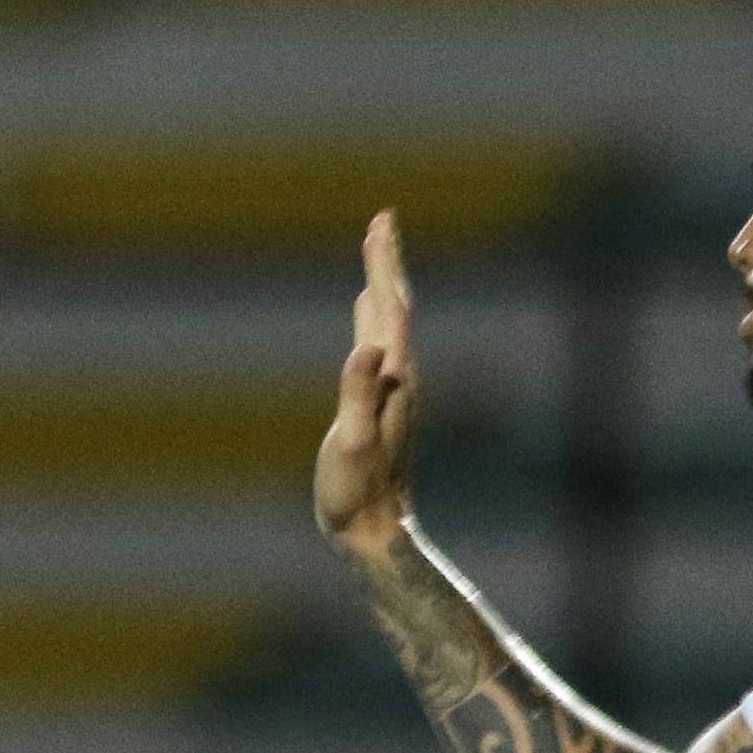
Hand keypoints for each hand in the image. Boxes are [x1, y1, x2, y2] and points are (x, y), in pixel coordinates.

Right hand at [316, 211, 416, 558]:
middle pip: (394, 308)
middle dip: (386, 263)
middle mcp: (398, 378)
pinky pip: (379, 346)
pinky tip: (368, 318)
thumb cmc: (357, 493)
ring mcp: (391, 391)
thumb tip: (370, 350)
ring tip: (376, 255)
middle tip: (381, 221)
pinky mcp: (380, 405)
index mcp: (391, 379)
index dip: (383, 264)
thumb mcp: (354, 443)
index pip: (389, 308)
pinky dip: (373, 319)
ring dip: (381, 286)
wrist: (377, 532)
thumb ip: (359, 396)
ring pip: (388, 325)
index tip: (381, 220)